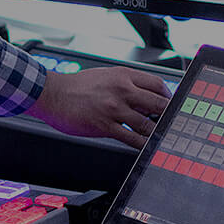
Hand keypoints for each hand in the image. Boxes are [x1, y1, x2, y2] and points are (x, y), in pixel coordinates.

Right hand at [27, 67, 168, 147]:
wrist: (51, 94)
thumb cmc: (74, 86)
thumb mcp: (105, 75)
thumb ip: (125, 84)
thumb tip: (143, 98)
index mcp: (123, 75)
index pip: (157, 85)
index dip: (168, 97)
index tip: (170, 105)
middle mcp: (122, 90)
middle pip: (158, 104)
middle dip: (168, 116)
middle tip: (172, 124)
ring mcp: (114, 109)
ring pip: (147, 123)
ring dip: (156, 133)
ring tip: (161, 138)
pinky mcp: (104, 126)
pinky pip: (131, 138)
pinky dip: (142, 144)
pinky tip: (147, 148)